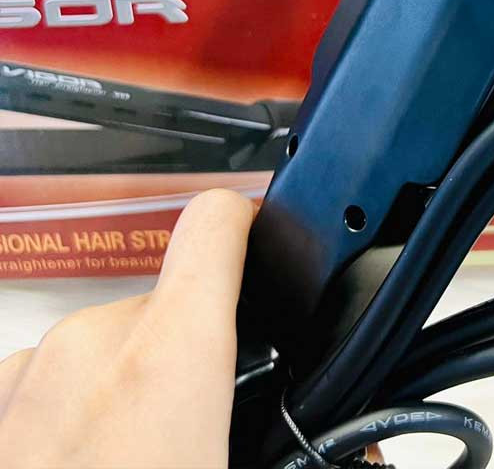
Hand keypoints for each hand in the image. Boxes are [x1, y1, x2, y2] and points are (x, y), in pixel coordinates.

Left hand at [0, 189, 253, 468]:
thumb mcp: (230, 461)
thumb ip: (248, 413)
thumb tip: (290, 431)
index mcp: (171, 352)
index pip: (215, 221)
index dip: (242, 223)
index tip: (255, 241)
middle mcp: (94, 340)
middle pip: (162, 312)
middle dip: (175, 365)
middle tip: (179, 442)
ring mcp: (29, 368)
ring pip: (103, 353)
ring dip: (118, 397)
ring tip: (125, 462)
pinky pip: (48, 385)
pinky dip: (66, 422)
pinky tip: (77, 467)